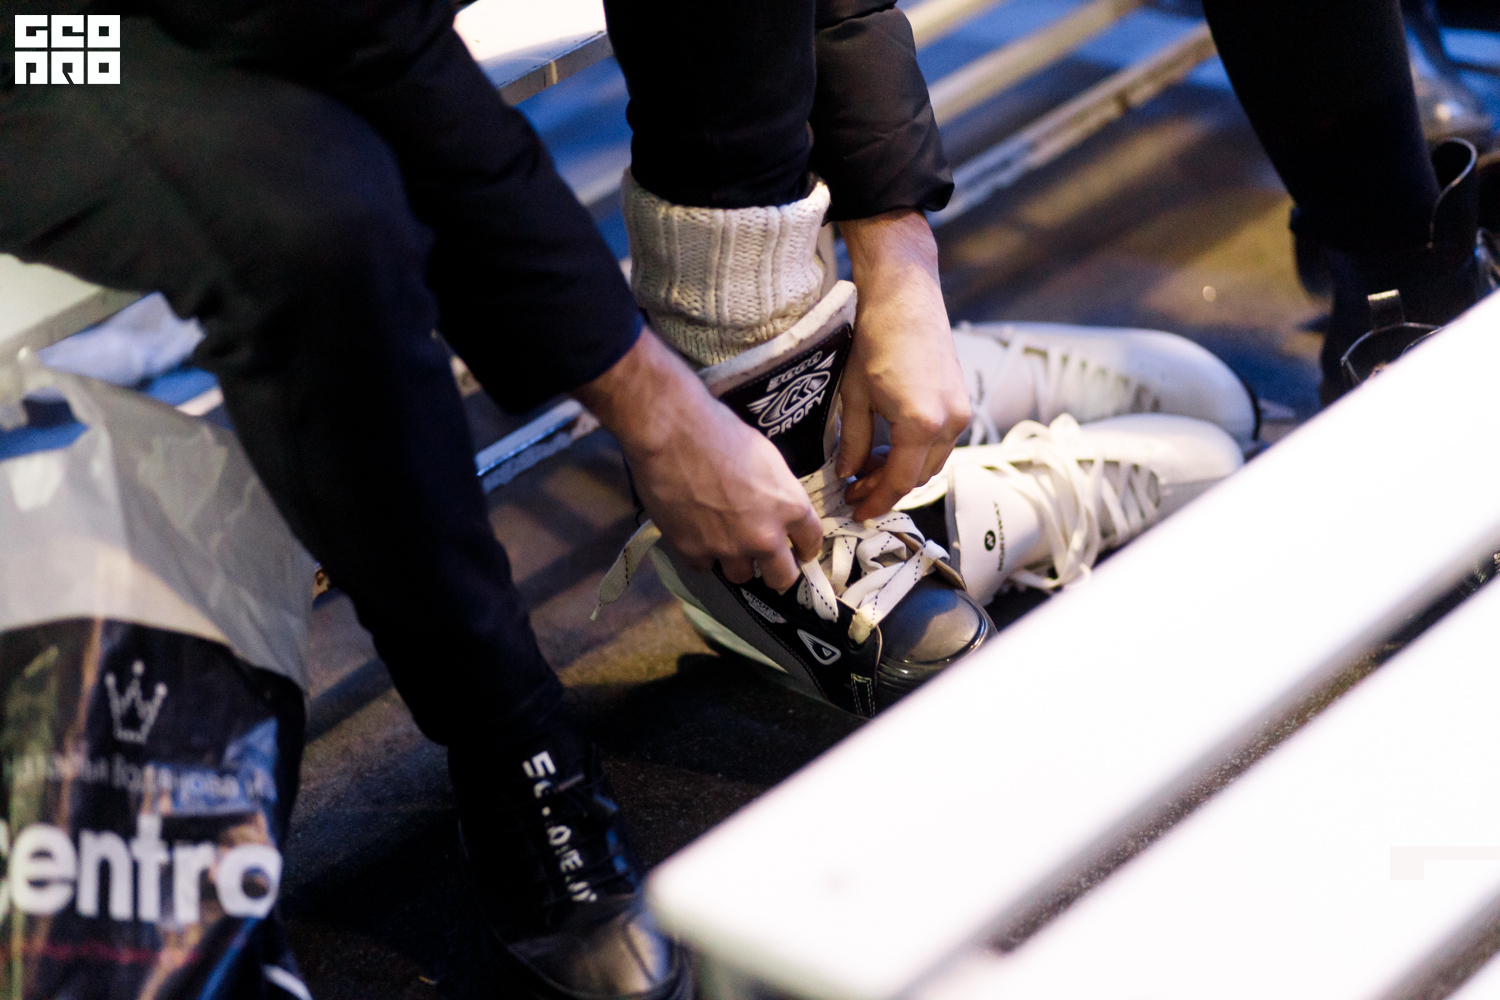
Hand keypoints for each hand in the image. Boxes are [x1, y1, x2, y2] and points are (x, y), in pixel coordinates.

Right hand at [574, 328, 822, 591]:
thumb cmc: (721, 431)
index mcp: (790, 507)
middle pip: (782, 578)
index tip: (799, 550)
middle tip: (766, 561)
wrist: (671, 432)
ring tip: (724, 541)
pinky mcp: (693, 551)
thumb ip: (777, 492)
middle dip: (777, 571)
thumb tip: (775, 507)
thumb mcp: (766, 457)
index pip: (811, 542)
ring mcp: (728, 548)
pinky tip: (695, 533)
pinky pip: (704, 565)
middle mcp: (764, 536)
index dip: (805, 548)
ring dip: (736, 561)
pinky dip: (702, 553)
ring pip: (741, 576)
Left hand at [836, 209, 970, 520]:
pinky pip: (941, 444)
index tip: (857, 511)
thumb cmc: (877, 338)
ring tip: (867, 467)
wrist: (905, 297)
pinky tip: (889, 446)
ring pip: (932, 463)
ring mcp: (961, 413)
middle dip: (886, 488)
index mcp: (921, 425)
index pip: (898, 481)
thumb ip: (851, 442)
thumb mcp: (854, 397)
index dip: (876, 501)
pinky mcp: (962, 402)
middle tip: (854, 489)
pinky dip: (916, 453)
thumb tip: (847, 472)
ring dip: (902, 472)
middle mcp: (949, 423)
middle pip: (918, 478)